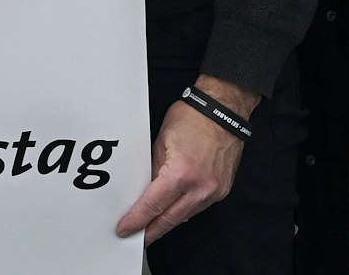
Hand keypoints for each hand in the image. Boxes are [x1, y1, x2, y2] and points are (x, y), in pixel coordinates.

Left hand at [115, 75, 256, 242]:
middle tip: (136, 238)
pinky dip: (182, 211)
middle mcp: (200, 187)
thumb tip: (143, 191)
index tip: (125, 229)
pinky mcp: (221, 190)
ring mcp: (213, 191)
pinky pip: (197, 207)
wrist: (223, 111)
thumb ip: (152, 169)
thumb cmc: (192, 118)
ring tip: (150, 226)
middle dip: (151, 231)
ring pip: (184, 216)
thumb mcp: (160, 141)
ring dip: (166, 222)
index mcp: (181, 174)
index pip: (153, 205)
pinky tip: (171, 211)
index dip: (137, 220)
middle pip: (169, 219)